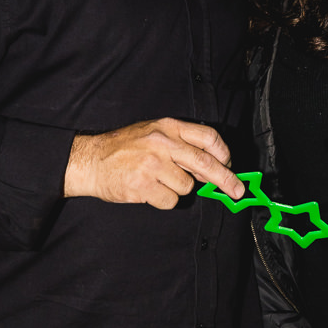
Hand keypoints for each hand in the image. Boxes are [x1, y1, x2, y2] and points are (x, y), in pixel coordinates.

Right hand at [63, 117, 243, 209]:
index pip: (207, 136)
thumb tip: (210, 167)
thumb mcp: (152, 133)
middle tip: (237, 191)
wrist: (90, 160)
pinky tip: (149, 190)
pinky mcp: (143, 185)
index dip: (223, 153)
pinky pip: (170, 200)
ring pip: (186, 187)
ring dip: (178, 189)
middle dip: (226, 179)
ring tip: (158, 181)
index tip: (230, 165)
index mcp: (167, 127)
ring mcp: (152, 164)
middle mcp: (162, 143)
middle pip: (205, 163)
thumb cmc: (123, 148)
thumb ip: (180, 145)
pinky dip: (163, 200)